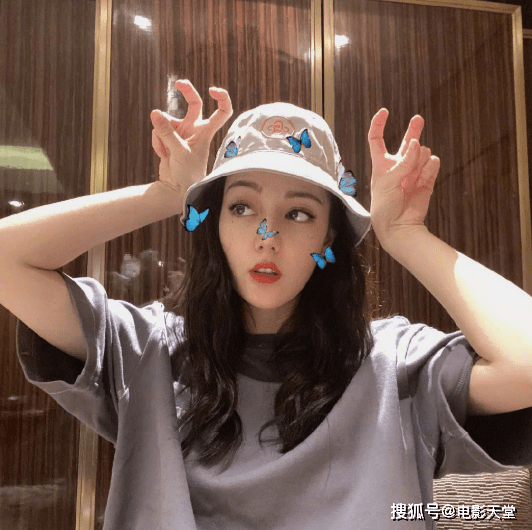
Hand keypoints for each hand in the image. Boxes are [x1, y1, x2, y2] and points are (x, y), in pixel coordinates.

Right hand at [150, 80, 232, 194]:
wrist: (176, 189)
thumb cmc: (187, 174)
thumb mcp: (178, 152)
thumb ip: (167, 132)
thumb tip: (155, 112)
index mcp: (205, 133)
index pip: (221, 112)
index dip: (221, 99)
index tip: (212, 90)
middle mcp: (195, 130)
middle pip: (194, 104)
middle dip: (187, 91)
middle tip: (179, 83)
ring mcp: (181, 133)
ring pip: (167, 122)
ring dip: (162, 134)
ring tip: (167, 152)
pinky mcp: (169, 139)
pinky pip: (158, 132)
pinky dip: (158, 143)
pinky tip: (163, 155)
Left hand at [368, 109, 440, 249]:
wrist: (399, 227)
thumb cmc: (385, 206)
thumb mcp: (387, 182)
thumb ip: (403, 162)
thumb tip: (417, 144)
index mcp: (381, 165)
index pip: (377, 139)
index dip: (379, 125)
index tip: (384, 111)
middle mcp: (397, 167)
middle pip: (406, 142)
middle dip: (413, 130)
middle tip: (418, 118)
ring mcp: (413, 172)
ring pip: (421, 153)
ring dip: (418, 160)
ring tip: (412, 178)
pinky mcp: (426, 179)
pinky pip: (432, 163)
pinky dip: (429, 168)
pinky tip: (423, 178)